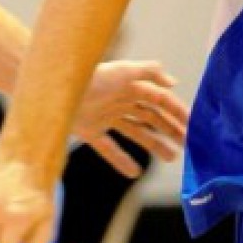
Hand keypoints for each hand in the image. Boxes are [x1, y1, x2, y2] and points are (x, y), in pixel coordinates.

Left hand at [73, 60, 187, 177]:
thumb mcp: (122, 70)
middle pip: (152, 118)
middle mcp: (121, 101)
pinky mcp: (89, 131)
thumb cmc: (88, 76)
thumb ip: (149, 72)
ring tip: (171, 158)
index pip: (161, 101)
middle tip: (188, 145)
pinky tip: (134, 173)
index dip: (177, 112)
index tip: (193, 126)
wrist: (49, 90)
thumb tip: (174, 82)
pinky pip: (109, 148)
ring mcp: (105, 116)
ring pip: (137, 132)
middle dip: (171, 130)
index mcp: (131, 86)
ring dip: (155, 144)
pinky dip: (121, 160)